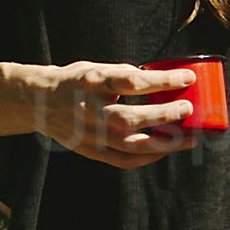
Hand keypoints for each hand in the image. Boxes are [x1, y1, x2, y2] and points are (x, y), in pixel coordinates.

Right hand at [15, 61, 211, 169]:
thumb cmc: (76, 82)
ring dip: (165, 144)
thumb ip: (126, 76)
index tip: (187, 78)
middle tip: (188, 109)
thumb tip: (162, 84)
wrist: (39, 102)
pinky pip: (125, 160)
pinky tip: (166, 150)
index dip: (162, 81)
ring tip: (190, 139)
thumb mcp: (97, 68)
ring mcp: (90, 135)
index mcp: (92, 82)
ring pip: (132, 145)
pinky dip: (149, 157)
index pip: (132, 82)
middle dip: (164, 115)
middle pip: (131, 118)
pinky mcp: (91, 152)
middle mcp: (89, 110)